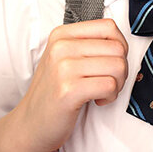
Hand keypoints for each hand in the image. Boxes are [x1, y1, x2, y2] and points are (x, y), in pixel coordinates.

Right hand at [6, 18, 128, 151]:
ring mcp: (63, 68)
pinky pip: (110, 85)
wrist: (30, 124)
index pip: (109, 27)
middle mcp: (61, 47)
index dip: (120, 46)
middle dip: (122, 69)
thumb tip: (121, 42)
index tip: (111, 62)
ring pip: (118, 66)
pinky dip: (111, 96)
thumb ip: (89, 44)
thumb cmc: (54, 91)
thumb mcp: (65, 58)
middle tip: (108, 82)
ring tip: (103, 91)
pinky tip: (97, 100)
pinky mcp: (69, 90)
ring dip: (118, 84)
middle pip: (117, 48)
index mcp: (61, 35)